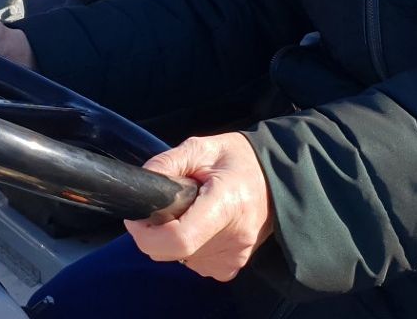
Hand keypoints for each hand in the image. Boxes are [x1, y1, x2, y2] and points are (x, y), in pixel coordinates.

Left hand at [124, 132, 273, 281]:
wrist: (278, 180)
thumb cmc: (238, 160)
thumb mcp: (201, 148)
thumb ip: (167, 163)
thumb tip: (141, 185)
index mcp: (225, 205)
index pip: (178, 240)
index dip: (147, 234)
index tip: (137, 217)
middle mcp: (232, 239)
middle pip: (171, 252)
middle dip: (156, 231)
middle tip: (168, 205)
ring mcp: (233, 258)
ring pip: (179, 259)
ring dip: (173, 238)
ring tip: (193, 211)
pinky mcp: (232, 268)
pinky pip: (194, 263)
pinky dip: (189, 247)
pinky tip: (203, 226)